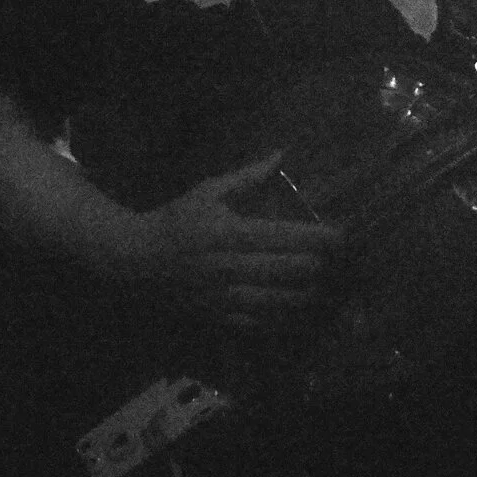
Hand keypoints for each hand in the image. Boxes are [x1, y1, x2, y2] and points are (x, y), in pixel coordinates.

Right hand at [118, 151, 341, 327]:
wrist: (131, 260)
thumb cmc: (176, 220)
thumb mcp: (207, 192)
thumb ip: (248, 177)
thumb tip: (281, 153)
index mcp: (228, 233)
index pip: (285, 237)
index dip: (320, 238)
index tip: (345, 235)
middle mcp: (229, 266)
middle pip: (290, 271)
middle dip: (322, 267)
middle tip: (345, 262)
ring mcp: (223, 296)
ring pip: (281, 301)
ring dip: (311, 294)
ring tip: (331, 287)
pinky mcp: (217, 316)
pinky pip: (261, 323)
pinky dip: (286, 319)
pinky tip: (304, 311)